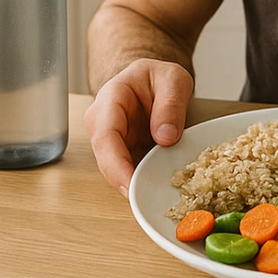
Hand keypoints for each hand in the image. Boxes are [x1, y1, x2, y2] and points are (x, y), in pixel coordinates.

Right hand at [83, 58, 193, 197]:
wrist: (153, 79)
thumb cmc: (158, 77)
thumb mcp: (173, 79)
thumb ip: (171, 104)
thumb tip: (165, 137)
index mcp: (110, 100)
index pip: (106, 136)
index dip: (115, 165)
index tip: (129, 185)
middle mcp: (103, 123)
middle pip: (107, 160)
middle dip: (125, 181)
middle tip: (146, 201)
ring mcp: (111, 142)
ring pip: (117, 170)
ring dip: (136, 184)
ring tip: (157, 196)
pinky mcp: (124, 154)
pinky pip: (130, 171)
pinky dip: (143, 181)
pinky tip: (158, 190)